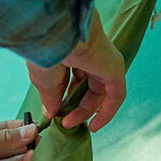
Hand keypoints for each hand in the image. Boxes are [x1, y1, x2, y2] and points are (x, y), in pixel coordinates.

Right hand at [26, 9, 124, 132]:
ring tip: (69, 123)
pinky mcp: (115, 68)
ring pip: (99, 92)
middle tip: (62, 122)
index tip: (54, 115)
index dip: (63, 100)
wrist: (56, 33)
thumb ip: (50, 98)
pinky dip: (107, 112)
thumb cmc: (45, 52)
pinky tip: (94, 126)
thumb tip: (52, 113)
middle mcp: (88, 57)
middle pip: (86, 88)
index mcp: (70, 54)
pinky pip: (116, 95)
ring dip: (84, 112)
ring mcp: (103, 62)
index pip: (72, 80)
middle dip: (74, 107)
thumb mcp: (44, 81)